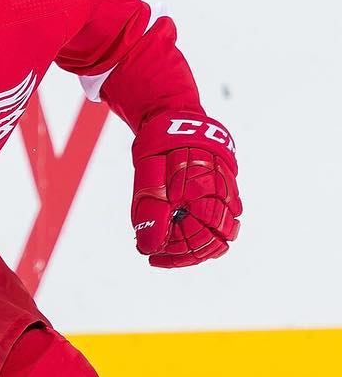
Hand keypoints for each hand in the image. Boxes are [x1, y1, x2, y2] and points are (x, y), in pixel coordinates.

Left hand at [131, 117, 241, 267]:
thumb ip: (152, 216)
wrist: (176, 119)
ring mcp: (228, 190)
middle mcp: (222, 195)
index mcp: (204, 196)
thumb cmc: (159, 151)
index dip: (175, 256)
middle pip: (215, 243)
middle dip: (187, 253)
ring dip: (198, 243)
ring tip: (169, 244)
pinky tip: (181, 228)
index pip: (198, 243)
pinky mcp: (228, 185)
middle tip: (159, 253)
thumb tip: (149, 249)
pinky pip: (226, 216)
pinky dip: (206, 228)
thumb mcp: (147, 183)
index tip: (153, 257)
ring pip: (223, 231)